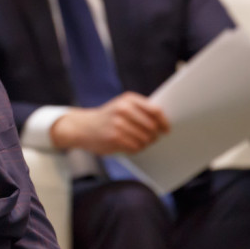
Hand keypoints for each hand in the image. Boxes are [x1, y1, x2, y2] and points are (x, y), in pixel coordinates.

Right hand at [49, 91, 169, 154]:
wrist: (83, 127)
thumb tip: (164, 123)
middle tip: (151, 138)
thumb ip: (141, 110)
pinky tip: (129, 145)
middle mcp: (123, 109)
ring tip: (138, 142)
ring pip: (145, 139)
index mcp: (128, 99)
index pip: (155, 111)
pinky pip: (135, 147)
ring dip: (145, 144)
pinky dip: (136, 149)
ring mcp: (118, 124)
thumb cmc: (108, 117)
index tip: (166, 129)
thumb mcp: (122, 106)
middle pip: (152, 127)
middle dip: (154, 135)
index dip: (164, 122)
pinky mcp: (114, 138)